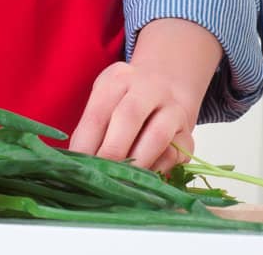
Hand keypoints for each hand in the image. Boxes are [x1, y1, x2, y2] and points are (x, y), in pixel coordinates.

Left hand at [69, 18, 219, 171]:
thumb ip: (89, 131)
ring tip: (121, 183)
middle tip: (100, 177)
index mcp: (119, 79)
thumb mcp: (102, 105)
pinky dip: (155, 171)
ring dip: (137, 163)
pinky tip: (142, 180)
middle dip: (112, 151)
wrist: (163, 92)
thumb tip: (75, 165)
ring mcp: (173, 109)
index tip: (77, 169)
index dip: (85, 144)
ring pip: (157, 136)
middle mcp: (149, 88)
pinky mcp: (187, 134)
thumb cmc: (121, 105)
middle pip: (130, 116)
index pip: (98, 112)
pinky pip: (173, 156)